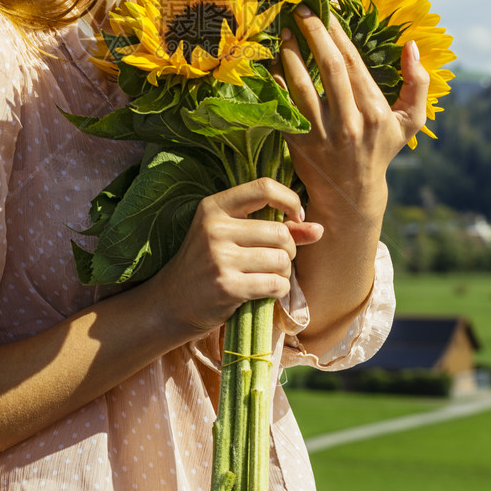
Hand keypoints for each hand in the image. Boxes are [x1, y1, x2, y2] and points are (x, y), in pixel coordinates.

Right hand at [148, 177, 322, 338]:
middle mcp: (215, 227)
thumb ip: (276, 229)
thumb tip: (319, 229)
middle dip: (288, 251)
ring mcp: (219, 257)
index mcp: (214, 207)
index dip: (289, 200)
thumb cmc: (207, 265)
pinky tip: (264, 292)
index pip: (263, 188)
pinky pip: (275, 284)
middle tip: (276, 260)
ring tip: (266, 276)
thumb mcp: (231, 237)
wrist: (171, 302)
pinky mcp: (227, 286)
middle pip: (280, 232)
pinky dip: (278, 290)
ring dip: (283, 273)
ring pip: (281, 260)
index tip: (296, 217)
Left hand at [274, 4, 429, 220]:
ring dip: (290, 54)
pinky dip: (276, 81)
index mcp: (376, 112)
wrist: (351, 194)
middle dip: (313, 33)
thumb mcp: (410, 122)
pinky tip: (272, 61)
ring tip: (284, 31)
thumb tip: (413, 46)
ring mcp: (322, 134)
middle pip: (329, 66)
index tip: (326, 9)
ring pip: (301, 84)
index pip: (354, 62)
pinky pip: (284, 104)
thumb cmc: (381, 149)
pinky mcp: (299, 143)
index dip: (338, 32)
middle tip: (301, 10)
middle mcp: (350, 122)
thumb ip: (417, 83)